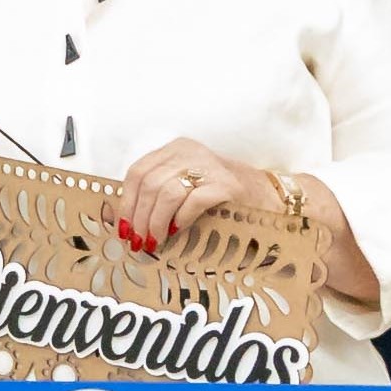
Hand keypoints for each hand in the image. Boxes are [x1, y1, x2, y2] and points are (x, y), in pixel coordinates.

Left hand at [110, 136, 282, 254]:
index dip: (126, 202)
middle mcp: (190, 152)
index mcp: (175, 149)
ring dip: (156, 222)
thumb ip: (157, 197)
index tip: (124, 228)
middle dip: (139, 217)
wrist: (267, 197)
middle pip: (148, 184)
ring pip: (166, 192)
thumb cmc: (220, 198)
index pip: (137, 172)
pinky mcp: (227, 185)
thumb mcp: (184, 188)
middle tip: (138, 241)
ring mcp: (209, 166)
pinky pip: (193, 201)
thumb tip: (125, 223)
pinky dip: (181, 219)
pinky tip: (177, 231)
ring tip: (155, 240)